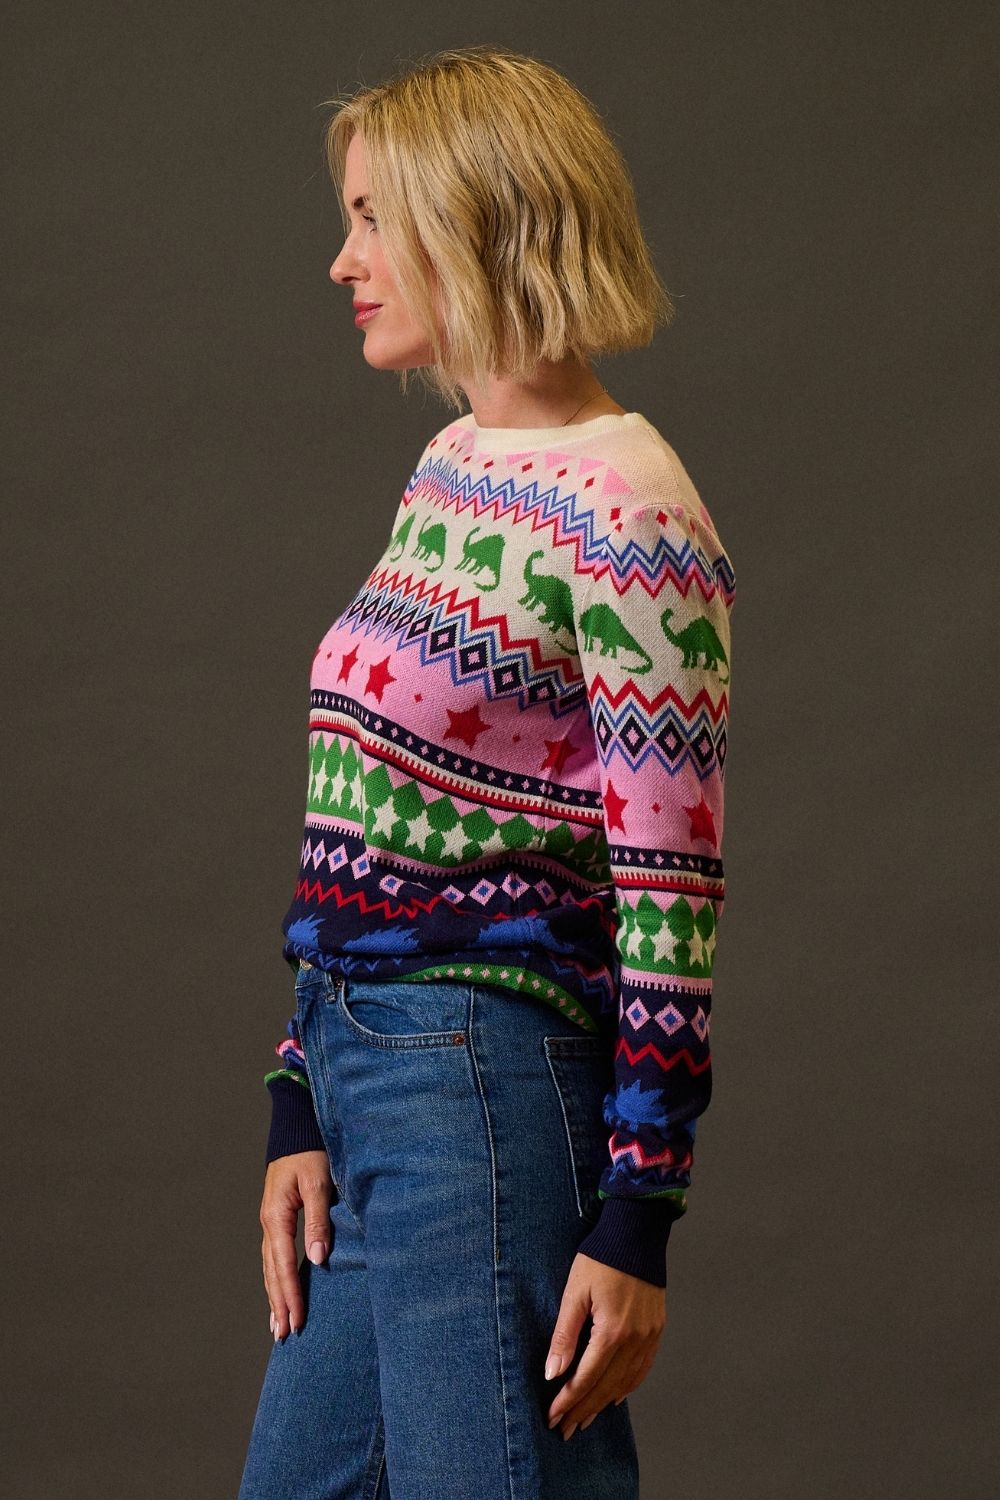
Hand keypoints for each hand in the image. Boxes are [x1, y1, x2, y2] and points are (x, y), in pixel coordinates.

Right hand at [259, 1150, 332, 1339]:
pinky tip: (279, 1292)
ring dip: (275, 1296)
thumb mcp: (319, 1183)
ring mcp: (270, 1221)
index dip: (291, 1294)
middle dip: (279, 1303)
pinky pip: (274, 1256)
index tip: (297, 1321)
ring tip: (278, 1325)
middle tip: (285, 1335)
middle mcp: (269, 1222)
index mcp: (277, 1215)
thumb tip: (318, 1259)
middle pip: (272, 1271)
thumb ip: (319, 1221)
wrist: (296, 1127)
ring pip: (270, 1266)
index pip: (284, 1264)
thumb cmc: (311, 1152)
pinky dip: (276, 1278)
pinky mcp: (277, 1218)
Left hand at [544, 1252, 666, 1438]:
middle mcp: (635, 1339)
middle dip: (583, 1409)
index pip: (586, 1377)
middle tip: (564, 1429)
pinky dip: (628, 1386)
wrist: (636, 1233)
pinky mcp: (656, 1329)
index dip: (568, 1400)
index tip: (553, 1417)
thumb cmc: (600, 1258)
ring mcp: (649, 1335)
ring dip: (603, 1403)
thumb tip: (553, 1372)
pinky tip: (615, 1396)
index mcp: (612, 1331)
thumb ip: (565, 1334)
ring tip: (585, 1419)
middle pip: (606, 1386)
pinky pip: (643, 1368)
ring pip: (626, 1381)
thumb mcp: (575, 1292)